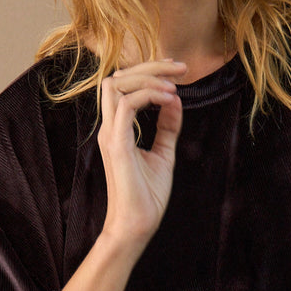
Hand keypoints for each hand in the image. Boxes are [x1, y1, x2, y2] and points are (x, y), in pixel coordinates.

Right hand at [98, 59, 185, 248]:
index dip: (149, 71)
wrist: (138, 224)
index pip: (124, 85)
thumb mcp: (164, 153)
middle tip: (181, 68)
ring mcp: (110, 134)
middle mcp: (110, 127)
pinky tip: (168, 99)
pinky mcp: (117, 144)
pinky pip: (126, 106)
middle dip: (150, 66)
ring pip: (116, 85)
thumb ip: (167, 127)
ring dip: (147, 78)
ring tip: (174, 86)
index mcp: (117, 128)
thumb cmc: (147, 195)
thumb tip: (175, 101)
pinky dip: (148, 95)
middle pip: (117, 77)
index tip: (177, 71)